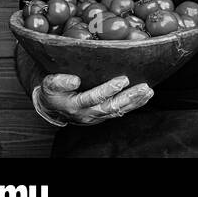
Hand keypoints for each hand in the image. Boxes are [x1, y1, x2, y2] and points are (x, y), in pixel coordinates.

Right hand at [37, 74, 153, 125]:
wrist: (53, 107)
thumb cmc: (52, 92)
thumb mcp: (49, 84)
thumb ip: (59, 81)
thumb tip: (74, 80)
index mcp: (73, 105)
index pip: (93, 98)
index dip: (108, 89)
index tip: (122, 80)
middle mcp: (86, 114)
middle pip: (110, 107)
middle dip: (128, 97)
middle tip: (143, 87)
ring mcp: (96, 117)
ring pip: (118, 111)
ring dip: (135, 101)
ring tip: (148, 91)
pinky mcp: (102, 116)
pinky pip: (120, 112)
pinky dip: (134, 105)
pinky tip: (145, 96)